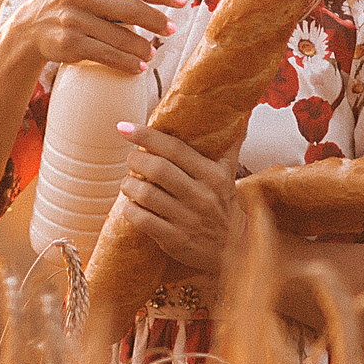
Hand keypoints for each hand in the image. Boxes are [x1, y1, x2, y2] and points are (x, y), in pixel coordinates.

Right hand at [10, 0, 185, 75]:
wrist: (29, 28)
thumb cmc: (70, 4)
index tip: (183, 1)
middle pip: (130, 8)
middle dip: (156, 21)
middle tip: (171, 30)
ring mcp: (72, 18)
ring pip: (121, 36)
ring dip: (143, 47)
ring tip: (153, 53)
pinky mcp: (69, 43)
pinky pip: (107, 55)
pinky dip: (127, 63)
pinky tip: (139, 67)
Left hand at [113, 122, 236, 273]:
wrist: (234, 250)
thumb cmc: (223, 205)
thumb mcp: (229, 174)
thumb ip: (228, 145)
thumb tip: (239, 113)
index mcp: (214, 176)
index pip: (175, 148)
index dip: (147, 136)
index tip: (125, 128)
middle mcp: (202, 196)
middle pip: (157, 169)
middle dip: (135, 160)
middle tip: (131, 159)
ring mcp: (188, 220)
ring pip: (146, 194)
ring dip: (129, 185)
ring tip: (129, 182)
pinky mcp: (175, 240)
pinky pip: (142, 220)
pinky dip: (130, 209)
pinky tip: (132, 205)